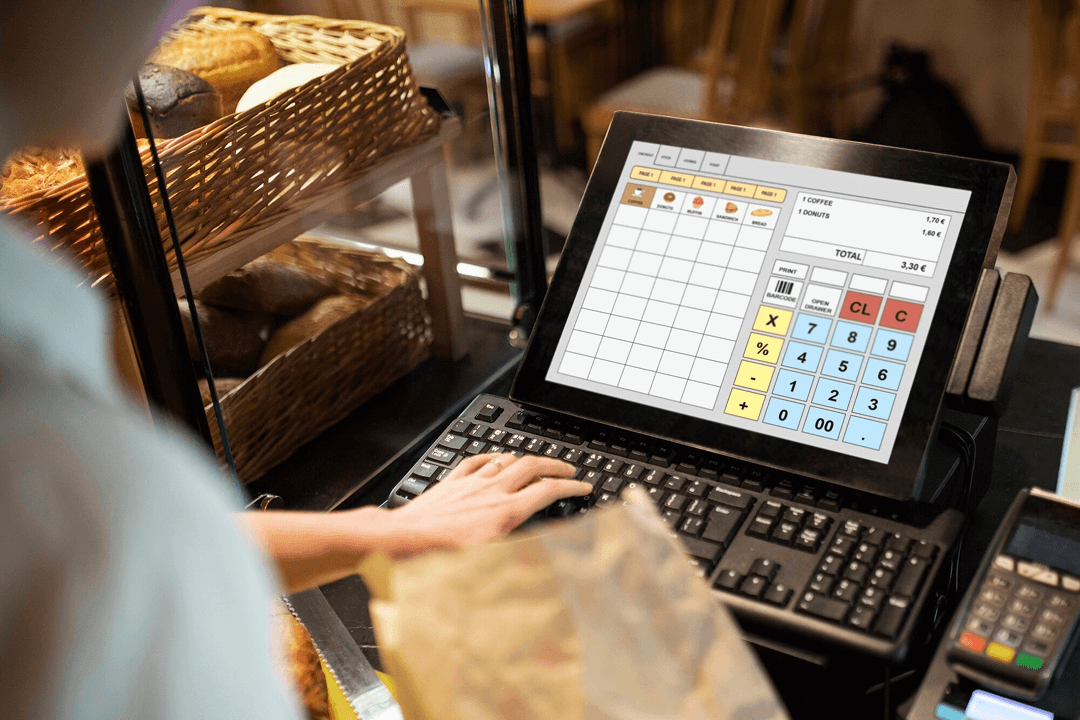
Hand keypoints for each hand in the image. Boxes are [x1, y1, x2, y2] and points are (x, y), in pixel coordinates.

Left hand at [384, 453, 591, 557]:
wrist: (406, 538)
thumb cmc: (442, 554)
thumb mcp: (489, 559)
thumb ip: (519, 550)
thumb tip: (544, 554)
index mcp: (506, 511)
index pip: (548, 491)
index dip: (571, 486)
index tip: (583, 486)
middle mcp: (492, 491)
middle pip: (532, 466)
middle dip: (555, 464)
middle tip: (567, 468)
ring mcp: (472, 482)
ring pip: (506, 459)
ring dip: (525, 459)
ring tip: (535, 464)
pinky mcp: (453, 481)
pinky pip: (477, 459)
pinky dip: (492, 456)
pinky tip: (495, 458)